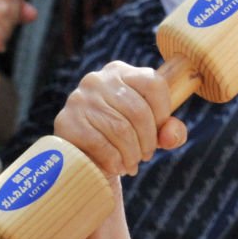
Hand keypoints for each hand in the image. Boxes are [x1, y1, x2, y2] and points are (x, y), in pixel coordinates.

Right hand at [53, 61, 187, 179]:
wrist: (81, 159)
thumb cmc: (122, 139)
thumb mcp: (151, 132)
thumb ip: (171, 132)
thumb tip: (171, 136)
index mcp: (121, 72)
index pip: (154, 83)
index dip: (163, 113)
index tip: (158, 133)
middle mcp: (98, 79)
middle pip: (138, 111)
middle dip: (147, 141)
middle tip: (145, 156)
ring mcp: (79, 99)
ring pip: (120, 129)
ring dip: (131, 154)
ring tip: (132, 164)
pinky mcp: (66, 121)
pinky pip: (99, 143)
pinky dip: (113, 160)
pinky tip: (116, 167)